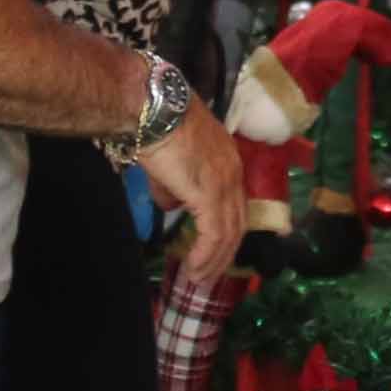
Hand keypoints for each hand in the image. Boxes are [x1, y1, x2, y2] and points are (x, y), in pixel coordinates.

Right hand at [138, 107, 252, 282]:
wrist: (153, 111)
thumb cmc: (156, 128)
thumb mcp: (168, 164)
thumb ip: (173, 188)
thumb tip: (171, 205)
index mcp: (227, 162)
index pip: (234, 204)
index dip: (226, 232)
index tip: (215, 253)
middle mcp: (233, 173)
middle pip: (237, 222)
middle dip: (223, 254)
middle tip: (208, 275)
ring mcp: (224, 183)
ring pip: (229, 232)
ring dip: (214, 260)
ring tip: (199, 279)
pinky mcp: (210, 194)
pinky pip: (214, 233)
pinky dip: (206, 254)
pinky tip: (195, 267)